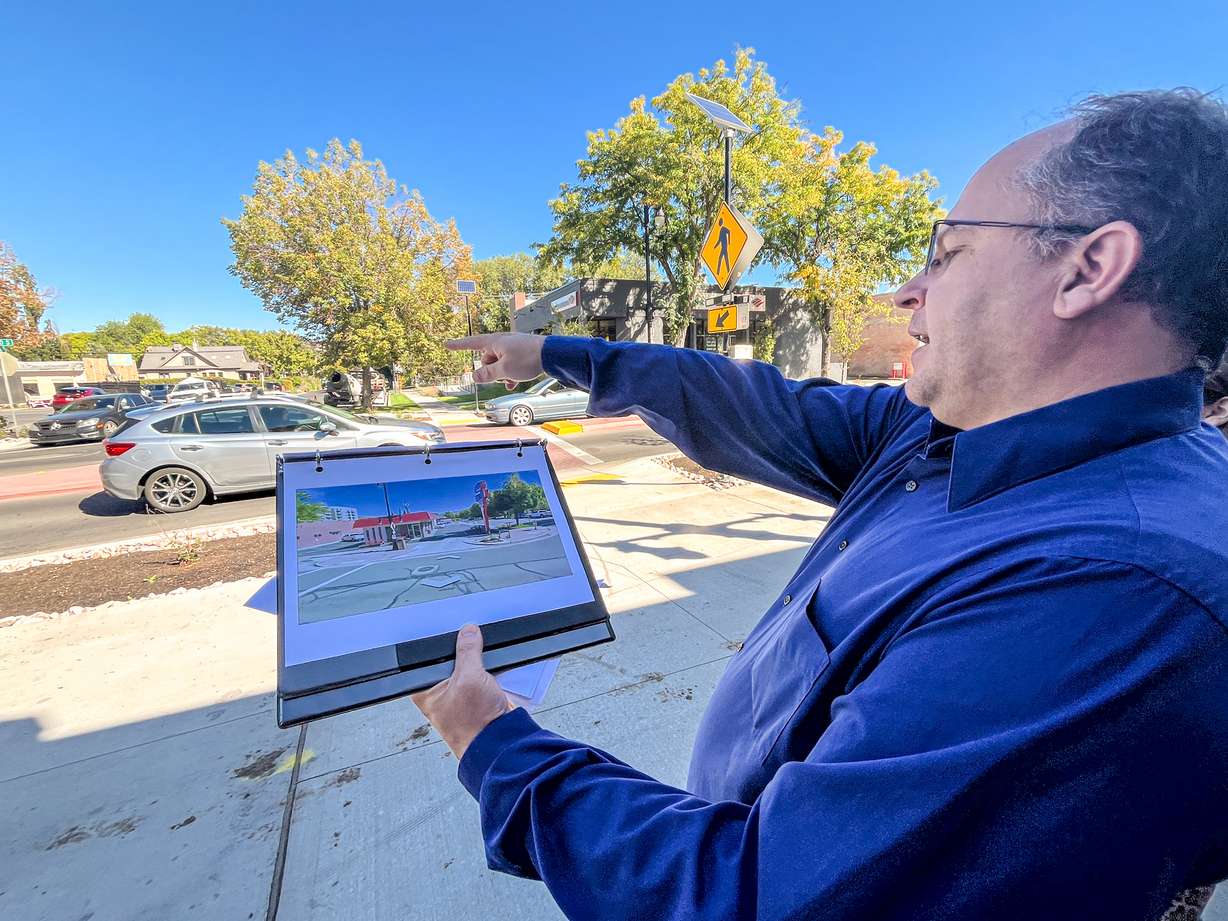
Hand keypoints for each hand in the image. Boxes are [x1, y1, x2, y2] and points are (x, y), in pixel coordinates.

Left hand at [411, 624, 515, 760]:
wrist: (500, 742)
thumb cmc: (475, 724)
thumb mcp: (470, 678)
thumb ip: (467, 652)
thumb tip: (468, 632)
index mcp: (425, 690)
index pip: (426, 656)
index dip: (439, 641)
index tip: (452, 627)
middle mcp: (438, 692)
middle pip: (448, 658)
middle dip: (461, 648)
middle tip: (472, 637)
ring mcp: (457, 695)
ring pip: (466, 666)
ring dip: (476, 660)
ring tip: (484, 654)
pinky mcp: (475, 698)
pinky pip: (479, 676)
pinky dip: (486, 670)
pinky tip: (492, 667)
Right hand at [446, 333, 545, 388]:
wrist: (552, 354)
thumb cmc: (528, 359)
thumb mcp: (504, 370)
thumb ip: (487, 374)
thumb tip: (474, 376)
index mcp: (494, 342)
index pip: (471, 343)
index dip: (458, 345)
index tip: (446, 344)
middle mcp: (502, 342)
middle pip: (487, 359)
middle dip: (491, 371)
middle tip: (503, 376)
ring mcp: (512, 347)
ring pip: (499, 364)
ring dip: (502, 374)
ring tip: (512, 379)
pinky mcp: (521, 353)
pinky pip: (509, 365)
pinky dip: (509, 374)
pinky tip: (514, 383)